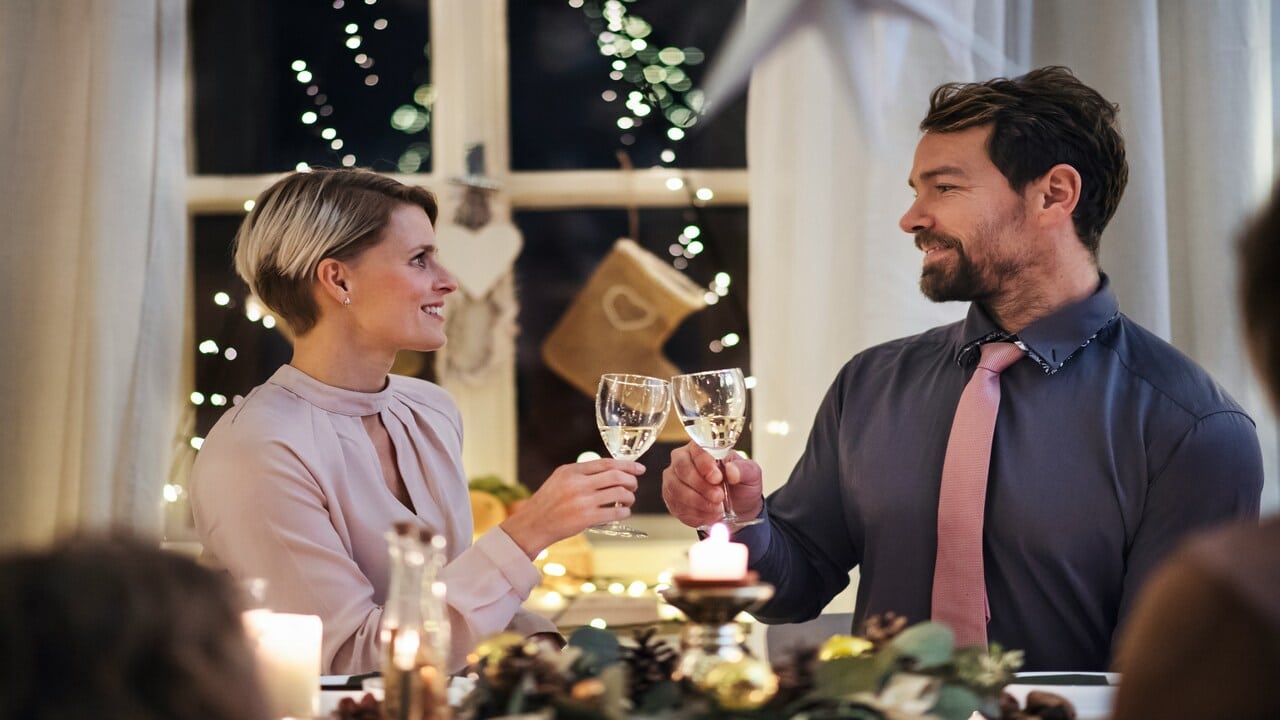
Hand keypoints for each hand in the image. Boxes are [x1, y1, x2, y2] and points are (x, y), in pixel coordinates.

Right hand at [500, 458, 641, 556]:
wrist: (534, 524)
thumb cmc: (549, 501)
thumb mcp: (560, 478)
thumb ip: (582, 472)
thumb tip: (610, 469)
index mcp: (572, 471)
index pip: (606, 463)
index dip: (627, 465)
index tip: (639, 468)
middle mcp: (578, 484)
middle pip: (616, 476)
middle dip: (631, 480)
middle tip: (634, 485)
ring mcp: (583, 501)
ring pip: (619, 494)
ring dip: (630, 497)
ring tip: (628, 500)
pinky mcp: (586, 518)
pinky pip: (615, 512)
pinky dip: (625, 512)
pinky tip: (623, 513)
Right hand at [661, 441, 763, 528]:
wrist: (737, 508)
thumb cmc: (740, 486)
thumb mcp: (751, 475)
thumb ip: (744, 470)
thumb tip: (731, 470)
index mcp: (702, 448)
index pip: (696, 450)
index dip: (704, 464)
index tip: (717, 478)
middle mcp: (683, 460)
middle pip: (682, 469)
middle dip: (701, 487)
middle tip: (718, 497)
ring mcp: (674, 479)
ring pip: (676, 489)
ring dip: (697, 503)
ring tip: (716, 509)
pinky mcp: (671, 498)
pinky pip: (676, 506)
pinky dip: (694, 514)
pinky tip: (708, 515)